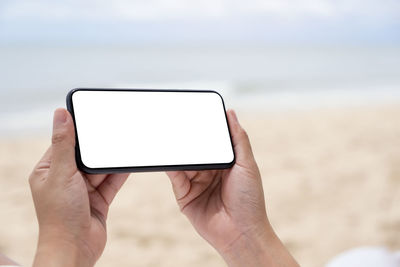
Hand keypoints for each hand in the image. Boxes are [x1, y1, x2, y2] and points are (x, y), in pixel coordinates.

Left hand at [29, 108, 127, 266]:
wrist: (75, 248)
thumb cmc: (60, 215)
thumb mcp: (62, 173)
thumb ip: (64, 144)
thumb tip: (60, 113)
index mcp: (48, 170)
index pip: (64, 143)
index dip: (78, 130)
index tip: (93, 117)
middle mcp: (66, 178)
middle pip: (86, 155)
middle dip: (100, 146)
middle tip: (115, 130)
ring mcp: (83, 189)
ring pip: (101, 168)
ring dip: (112, 160)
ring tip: (126, 144)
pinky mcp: (99, 199)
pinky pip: (111, 181)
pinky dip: (120, 173)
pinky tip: (130, 162)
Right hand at [167, 110, 298, 266]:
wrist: (241, 232)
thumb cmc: (250, 199)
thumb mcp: (247, 164)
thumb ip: (238, 138)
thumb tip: (231, 113)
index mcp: (226, 161)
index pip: (212, 140)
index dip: (204, 128)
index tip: (195, 113)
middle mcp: (209, 170)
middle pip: (194, 150)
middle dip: (187, 139)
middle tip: (177, 122)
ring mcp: (196, 182)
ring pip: (183, 161)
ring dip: (177, 151)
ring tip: (169, 136)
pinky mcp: (184, 195)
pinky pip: (175, 176)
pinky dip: (170, 166)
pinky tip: (168, 156)